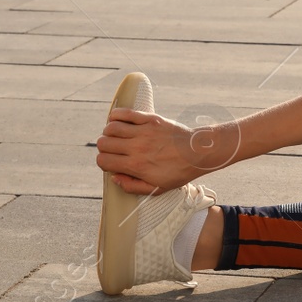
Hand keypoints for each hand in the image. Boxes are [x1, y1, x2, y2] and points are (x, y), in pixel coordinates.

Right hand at [95, 108, 234, 194]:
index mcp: (136, 166)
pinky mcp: (151, 119)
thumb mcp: (157, 188)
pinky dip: (116, 115)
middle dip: (104, 148)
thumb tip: (114, 178)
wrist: (198, 152)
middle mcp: (136, 148)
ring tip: (117, 137)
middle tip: (114, 150)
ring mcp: (143, 132)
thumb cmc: (179, 172)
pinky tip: (118, 121)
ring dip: (109, 133)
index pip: (103, 161)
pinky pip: (125, 113)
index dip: (104, 163)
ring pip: (111, 127)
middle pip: (103, 143)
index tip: (112, 163)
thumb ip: (132, 186)